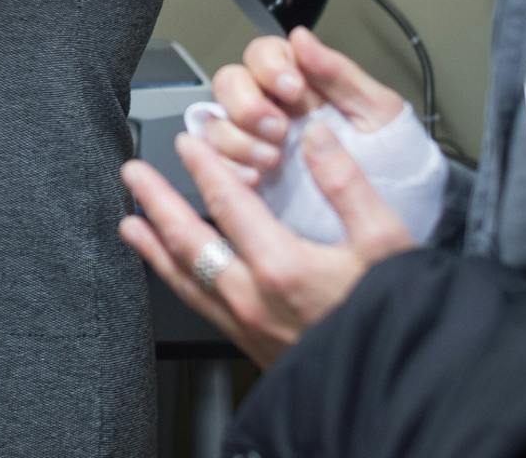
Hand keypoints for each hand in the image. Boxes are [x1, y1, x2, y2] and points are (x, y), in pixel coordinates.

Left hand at [120, 123, 412, 366]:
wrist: (394, 389)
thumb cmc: (392, 318)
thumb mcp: (386, 245)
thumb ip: (346, 185)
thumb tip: (317, 135)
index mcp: (281, 266)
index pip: (228, 202)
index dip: (203, 167)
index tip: (186, 142)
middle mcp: (252, 297)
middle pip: (188, 240)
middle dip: (157, 202)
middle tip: (133, 174)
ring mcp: (245, 325)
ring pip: (184, 278)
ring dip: (153, 246)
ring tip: (130, 224)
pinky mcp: (248, 345)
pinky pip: (197, 305)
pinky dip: (174, 281)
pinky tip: (169, 273)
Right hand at [197, 27, 405, 178]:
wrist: (396, 214)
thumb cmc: (392, 159)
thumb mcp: (377, 112)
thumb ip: (340, 74)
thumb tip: (302, 38)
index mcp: (301, 83)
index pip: (263, 53)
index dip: (270, 65)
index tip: (293, 88)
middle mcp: (271, 107)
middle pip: (229, 82)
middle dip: (247, 103)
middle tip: (277, 127)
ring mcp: (254, 141)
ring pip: (216, 120)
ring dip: (237, 138)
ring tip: (273, 159)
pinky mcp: (245, 174)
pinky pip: (213, 162)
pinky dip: (226, 167)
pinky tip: (255, 177)